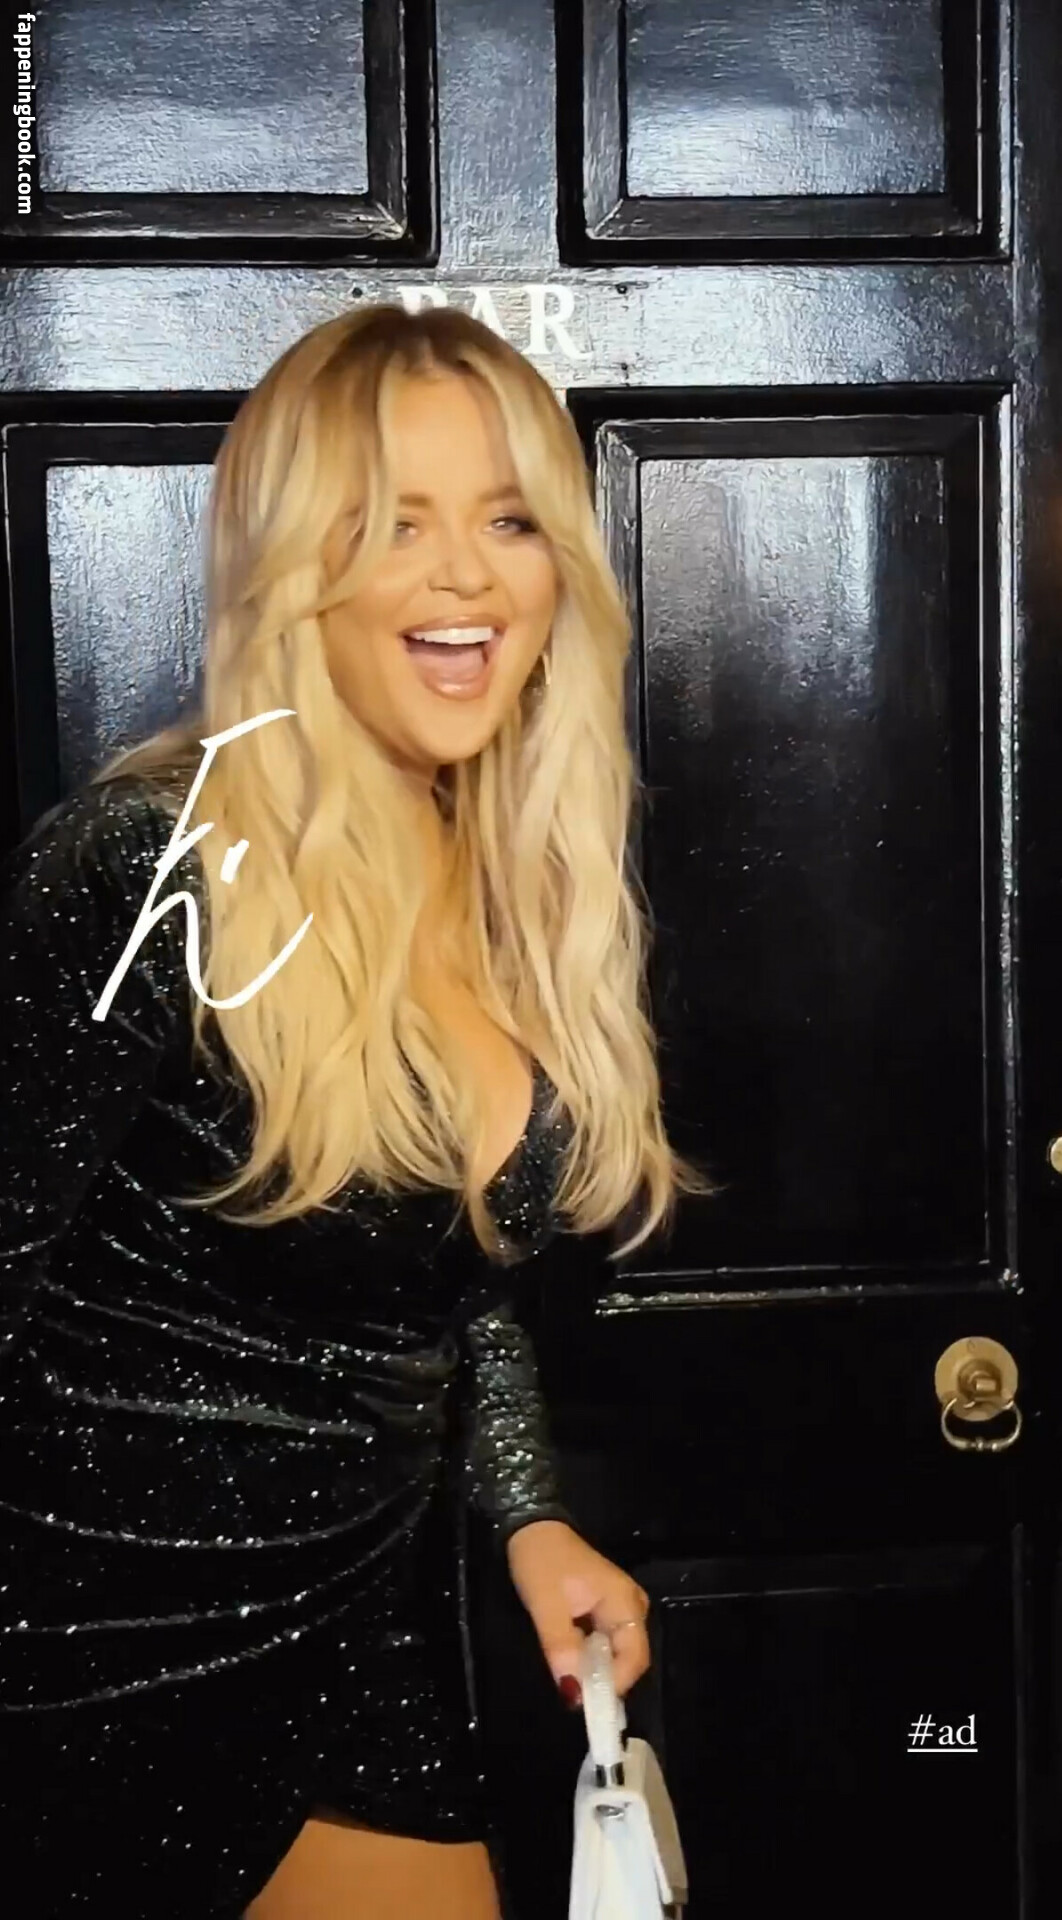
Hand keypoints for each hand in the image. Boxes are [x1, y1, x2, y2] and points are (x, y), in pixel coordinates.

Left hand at [504, 1519, 650, 1705]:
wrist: (533, 1528)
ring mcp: (621, 1607)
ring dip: (593, 1669)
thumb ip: (561, 1648)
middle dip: (602, 1680)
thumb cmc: (542, 1563)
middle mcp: (632, 1607)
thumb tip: (572, 1693)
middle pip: (628, 1659)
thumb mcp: (546, 1606)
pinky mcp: (607, 1609)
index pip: (634, 1658)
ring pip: (615, 1653)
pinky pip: (605, 1643)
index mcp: (625, 1603)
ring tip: (568, 1675)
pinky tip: (570, 1659)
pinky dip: (589, 1656)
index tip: (584, 1701)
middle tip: (573, 1691)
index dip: (613, 1685)